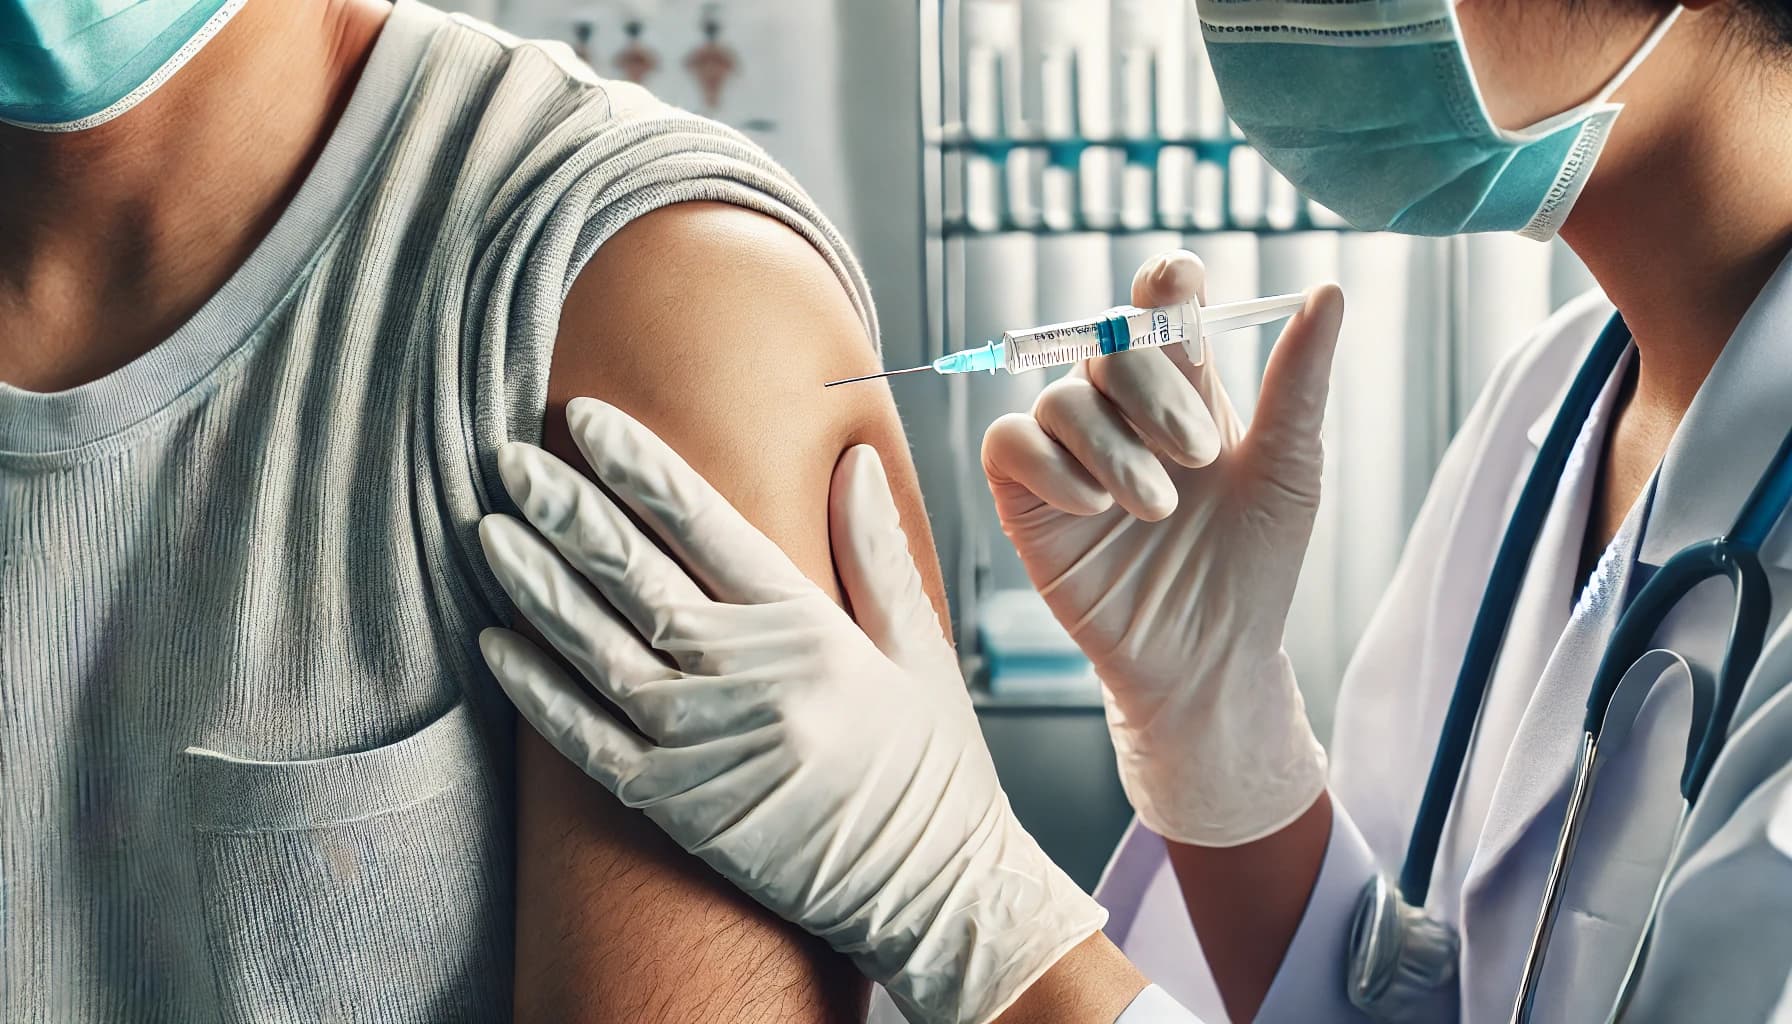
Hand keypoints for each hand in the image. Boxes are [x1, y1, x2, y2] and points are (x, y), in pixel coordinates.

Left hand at [476, 398, 1105, 1023]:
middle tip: (508, 458)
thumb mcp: (919, 651)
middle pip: (636, 579)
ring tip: (487, 528)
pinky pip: (585, 741)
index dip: (641, 468)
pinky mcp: (674, 807)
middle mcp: (746, 683)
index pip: (706, 527)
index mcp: (807, 632)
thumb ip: (874, 552)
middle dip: (567, 512)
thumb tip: (853, 459)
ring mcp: (701, 748)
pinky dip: (536, 691)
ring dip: (536, 586)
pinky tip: (495, 642)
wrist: (933, 894)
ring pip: (597, 650)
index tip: (588, 419)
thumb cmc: (931, 772)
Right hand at [982, 251, 1344, 846]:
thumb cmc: (1252, 565)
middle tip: (1197, 457)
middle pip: (1108, 343)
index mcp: (1184, 387)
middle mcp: (1120, 409)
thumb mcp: (1289, 468)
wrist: (1210, 655)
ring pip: (1061, 396)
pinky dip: (1053, 467)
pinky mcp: (1026, 498)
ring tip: (1157, 509)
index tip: (1178, 296)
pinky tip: (1095, 509)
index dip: (1163, 284)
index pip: (1158, 303)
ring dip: (1114, 449)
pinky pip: (1010, 442)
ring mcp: (1069, 452)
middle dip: (1154, 391)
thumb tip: (1328, 290)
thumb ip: (1298, 381)